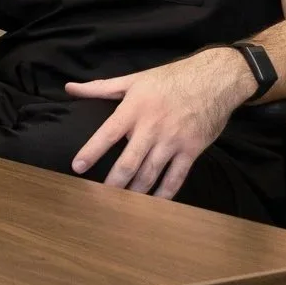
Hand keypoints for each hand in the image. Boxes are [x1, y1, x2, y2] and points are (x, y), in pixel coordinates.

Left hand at [64, 48, 258, 198]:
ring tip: (122, 206)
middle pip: (129, 162)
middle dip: (113, 183)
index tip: (77, 167)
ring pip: (150, 173)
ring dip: (135, 192)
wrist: (215, 80)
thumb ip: (100, 88)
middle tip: (100, 199)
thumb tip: (70, 88)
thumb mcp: (134, 79)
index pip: (108, 133)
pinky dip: (165, 193)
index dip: (91, 151)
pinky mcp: (191, 150)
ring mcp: (173, 141)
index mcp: (134, 109)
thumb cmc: (170, 79)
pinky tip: (154, 203)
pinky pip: (176, 177)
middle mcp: (152, 128)